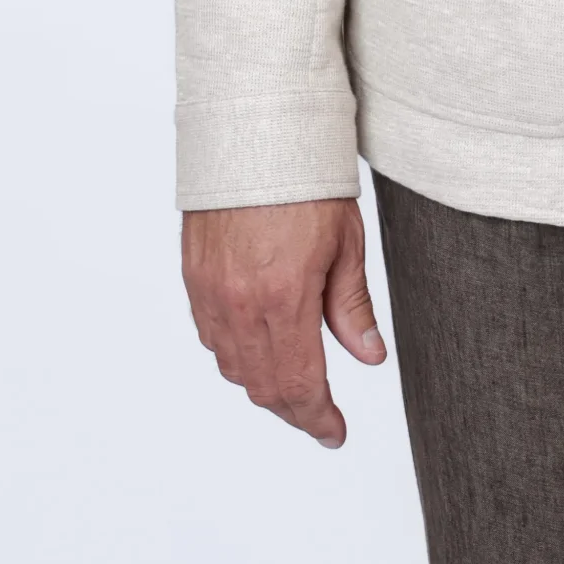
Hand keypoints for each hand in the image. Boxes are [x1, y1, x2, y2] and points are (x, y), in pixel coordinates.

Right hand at [182, 196, 386, 445]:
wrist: (254, 129)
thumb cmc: (306, 179)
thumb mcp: (346, 241)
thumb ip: (352, 306)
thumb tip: (369, 357)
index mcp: (284, 298)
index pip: (301, 384)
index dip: (318, 418)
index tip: (335, 434)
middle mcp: (240, 304)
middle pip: (264, 386)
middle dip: (294, 410)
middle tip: (319, 417)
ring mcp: (211, 293)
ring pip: (233, 367)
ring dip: (263, 385)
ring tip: (294, 385)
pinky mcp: (194, 277)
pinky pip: (211, 337)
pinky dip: (235, 355)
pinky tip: (258, 348)